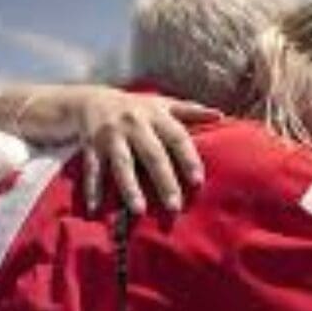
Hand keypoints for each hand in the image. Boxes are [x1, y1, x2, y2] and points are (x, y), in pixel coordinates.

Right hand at [62, 87, 220, 214]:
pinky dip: (92, 189)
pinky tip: (95, 209)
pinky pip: (93, 170)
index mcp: (156, 115)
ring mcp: (111, 136)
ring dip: (129, 187)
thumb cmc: (137, 108)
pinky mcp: (91, 147)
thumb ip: (191, 111)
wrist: (91, 99)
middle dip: (163, 180)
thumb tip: (221, 116)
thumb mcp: (162, 104)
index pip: (176, 137)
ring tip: (139, 210)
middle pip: (152, 155)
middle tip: (174, 207)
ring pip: (122, 164)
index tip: (198, 180)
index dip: (187, 158)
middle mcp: (134, 125)